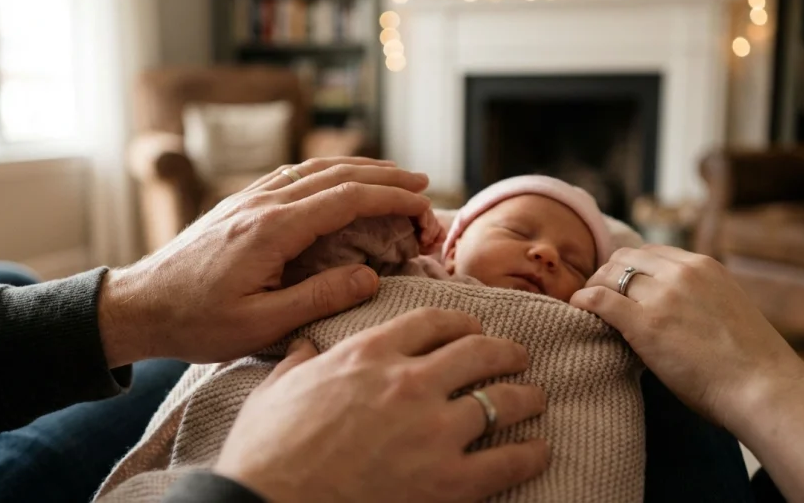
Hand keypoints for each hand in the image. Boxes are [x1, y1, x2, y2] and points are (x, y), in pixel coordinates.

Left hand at [99, 157, 432, 365]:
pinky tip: (341, 182)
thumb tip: (371, 277)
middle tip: (423, 186)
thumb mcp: (260, 324)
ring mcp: (249, 198)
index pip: (347, 199)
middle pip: (337, 174)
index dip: (391, 198)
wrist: (137, 305)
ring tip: (394, 178)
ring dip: (360, 169)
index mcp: (272, 229)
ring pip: (315, 169)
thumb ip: (319, 298)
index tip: (423, 204)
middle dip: (385, 177)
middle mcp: (262, 203)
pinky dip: (329, 173)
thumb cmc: (195, 323)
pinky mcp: (240, 204)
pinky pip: (293, 176)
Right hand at [214, 308, 549, 502]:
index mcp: (367, 355)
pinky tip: (539, 450)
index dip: (461, 322)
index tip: (472, 329)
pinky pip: (507, 461)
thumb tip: (305, 347)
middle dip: (504, 350)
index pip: (432, 322)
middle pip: (477, 351)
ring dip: (526, 396)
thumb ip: (298, 362)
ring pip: (502, 399)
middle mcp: (408, 382)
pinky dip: (530, 454)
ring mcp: (433, 431)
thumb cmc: (264, 452)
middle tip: (517, 356)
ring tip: (536, 397)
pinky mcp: (447, 481)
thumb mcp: (274, 391)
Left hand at [571, 244, 803, 427]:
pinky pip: (598, 300)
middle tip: (598, 297)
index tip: (620, 286)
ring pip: (609, 274)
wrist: (764, 388)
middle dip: (607, 274)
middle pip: (626, 258)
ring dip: (594, 287)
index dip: (631, 269)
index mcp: (704, 266)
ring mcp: (663, 295)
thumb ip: (698, 298)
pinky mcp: (646, 323)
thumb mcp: (727, 309)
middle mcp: (682, 272)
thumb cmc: (751, 365)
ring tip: (586, 306)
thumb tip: (671, 310)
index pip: (652, 253)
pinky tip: (577, 310)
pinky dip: (582, 301)